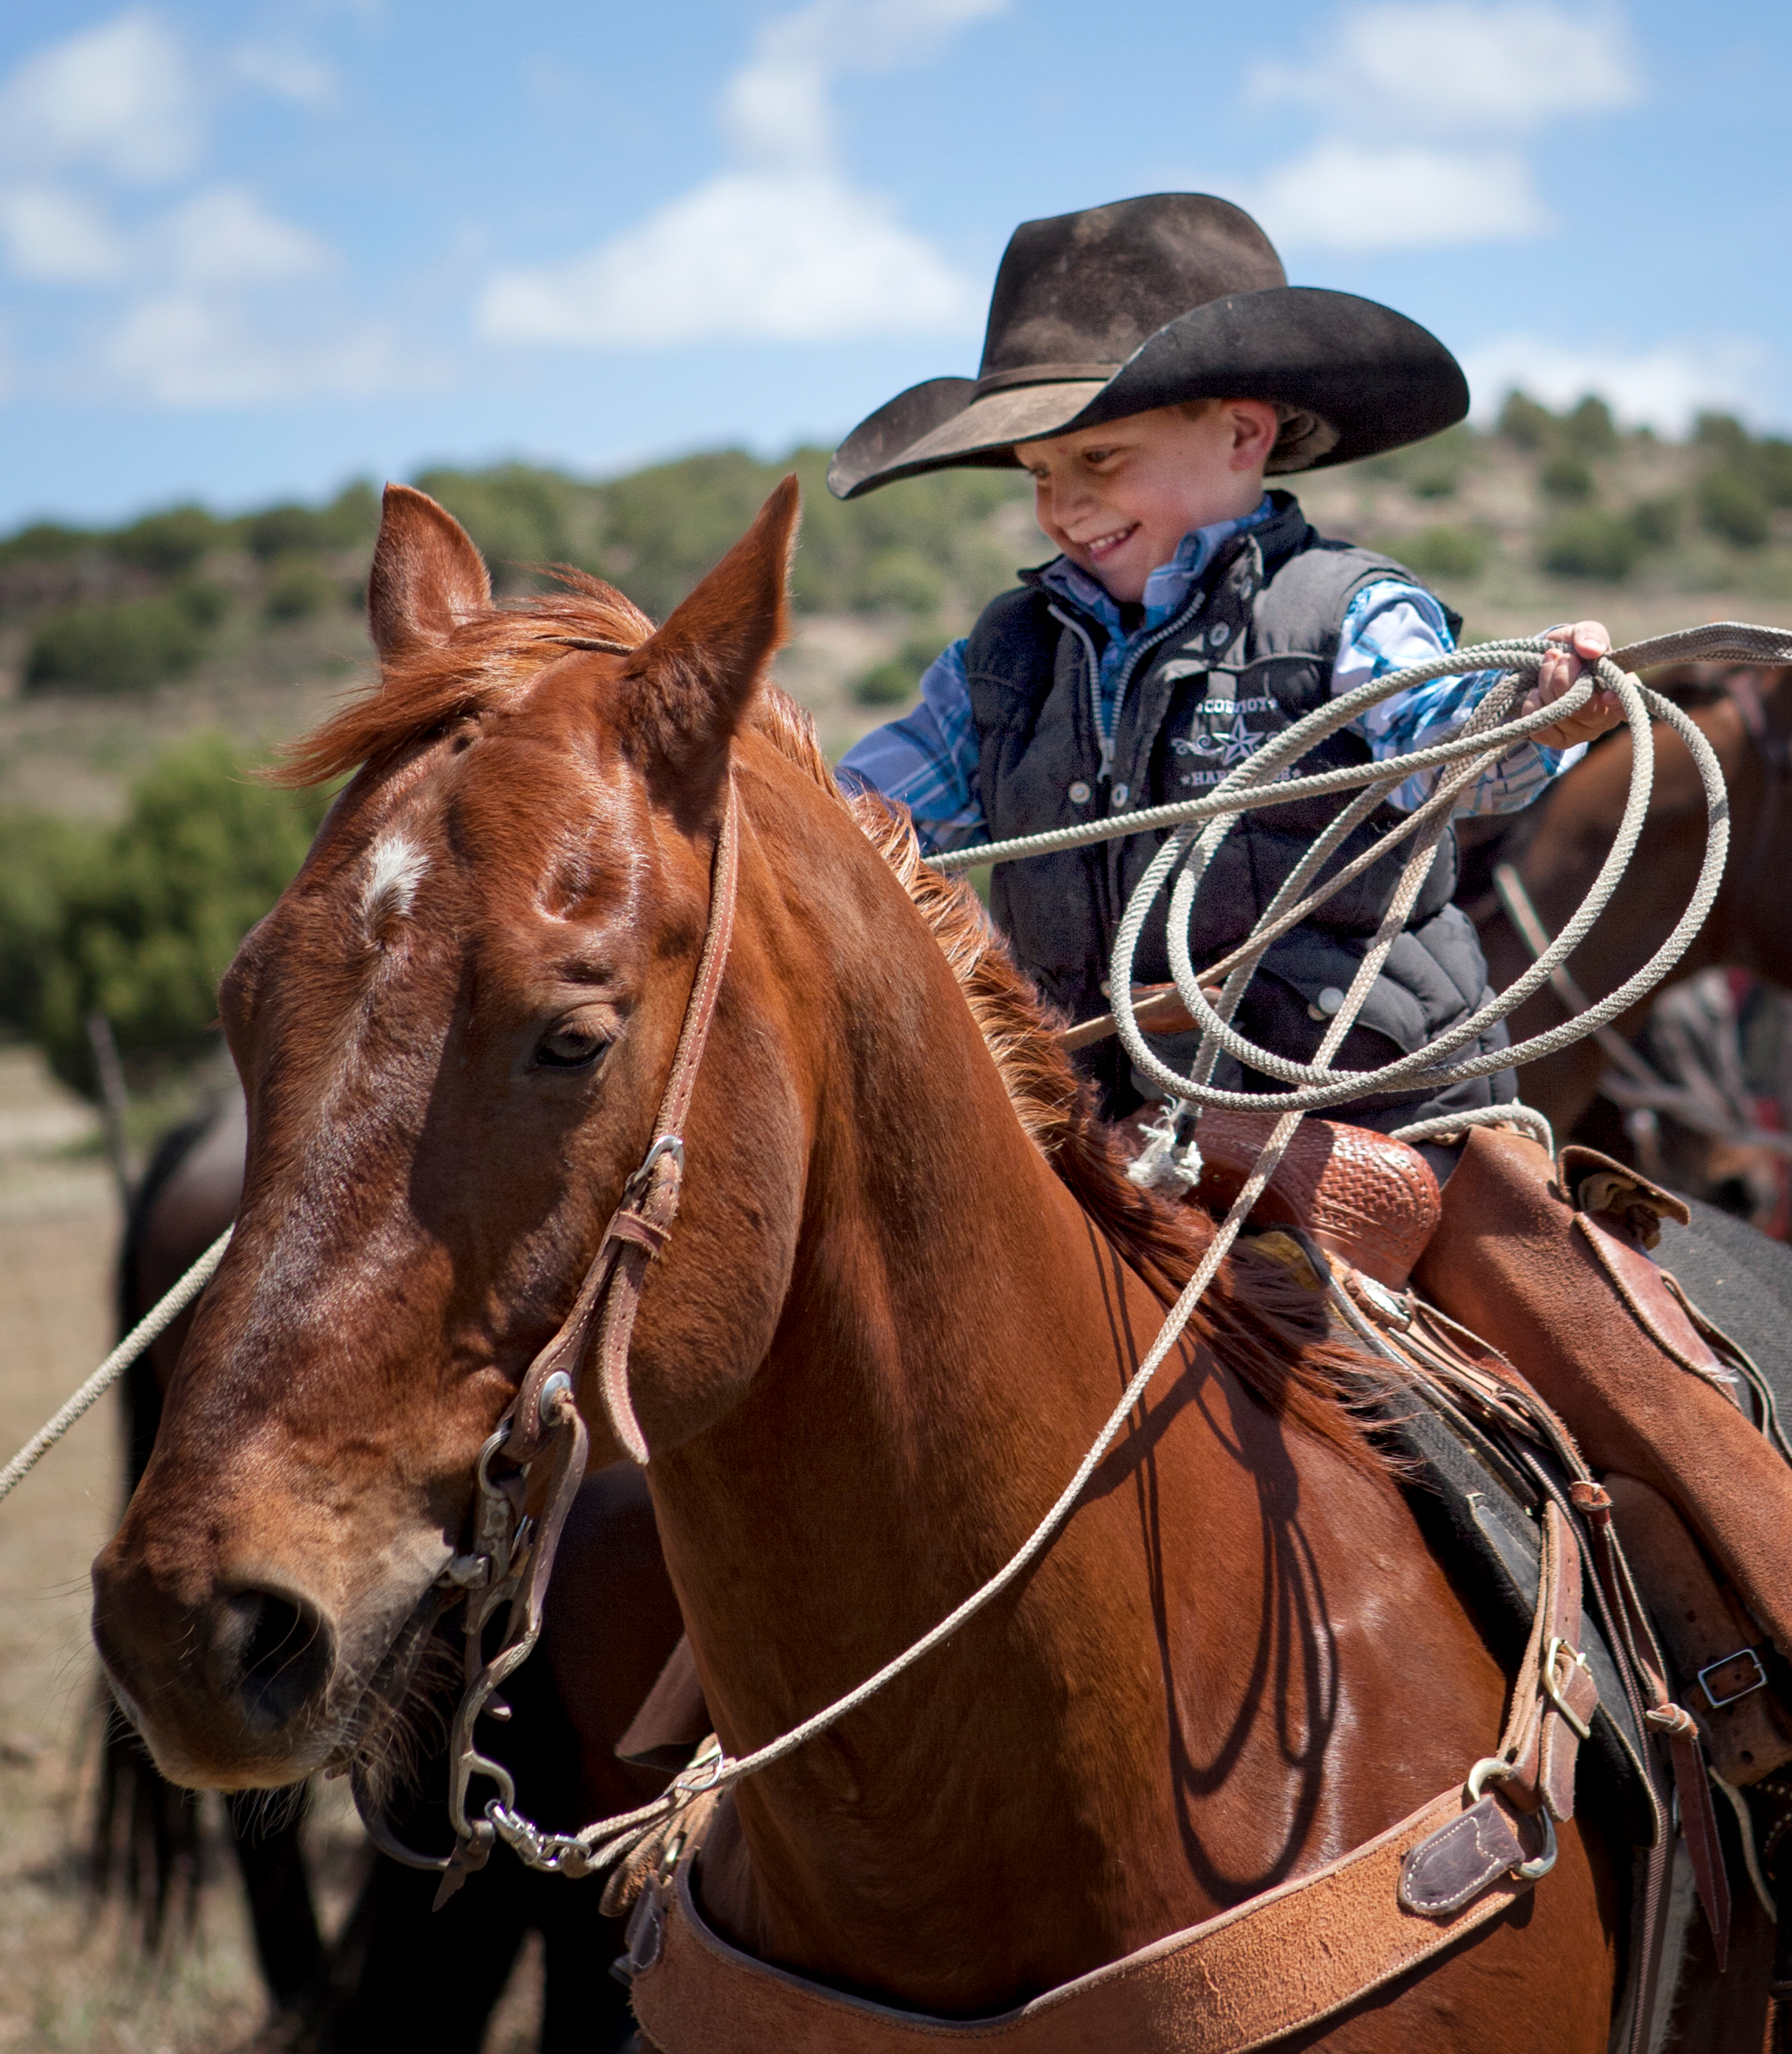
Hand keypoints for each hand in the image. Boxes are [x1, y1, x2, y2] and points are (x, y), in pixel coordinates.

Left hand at [1524, 620, 1623, 749]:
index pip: (1629, 707)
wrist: (1547, 664)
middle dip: (1563, 679)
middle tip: (1556, 656)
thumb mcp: (1583, 633)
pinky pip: (1541, 729)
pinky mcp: (1560, 741)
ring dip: (1545, 686)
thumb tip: (1590, 649)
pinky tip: (1536, 692)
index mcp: (1622, 689)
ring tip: (1546, 665)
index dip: (1619, 704)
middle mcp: (1606, 716)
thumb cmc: (1574, 648)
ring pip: (1561, 716)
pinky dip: (1533, 706)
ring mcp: (1584, 731)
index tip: (1606, 694)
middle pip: (1585, 709)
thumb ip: (1590, 635)